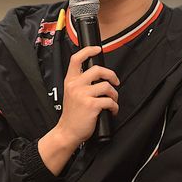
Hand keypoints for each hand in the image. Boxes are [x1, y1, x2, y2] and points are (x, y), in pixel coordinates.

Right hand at [38, 46, 118, 174]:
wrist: (67, 132)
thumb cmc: (71, 115)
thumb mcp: (70, 94)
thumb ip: (80, 83)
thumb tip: (98, 76)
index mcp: (70, 81)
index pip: (76, 59)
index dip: (88, 50)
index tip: (97, 49)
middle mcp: (75, 86)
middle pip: (97, 70)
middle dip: (111, 75)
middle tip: (115, 81)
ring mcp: (83, 95)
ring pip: (107, 86)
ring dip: (114, 94)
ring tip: (112, 100)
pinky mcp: (92, 105)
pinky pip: (110, 101)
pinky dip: (114, 106)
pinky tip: (111, 111)